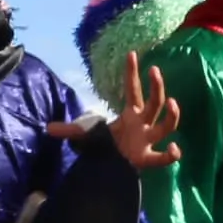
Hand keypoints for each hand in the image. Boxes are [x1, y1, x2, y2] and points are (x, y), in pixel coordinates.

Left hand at [74, 51, 182, 169]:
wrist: (111, 168)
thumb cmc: (106, 146)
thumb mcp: (86, 135)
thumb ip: (69, 130)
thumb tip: (46, 128)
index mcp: (130, 114)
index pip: (132, 89)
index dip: (131, 72)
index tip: (131, 53)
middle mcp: (143, 124)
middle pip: (154, 102)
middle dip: (156, 86)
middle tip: (154, 70)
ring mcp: (147, 140)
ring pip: (165, 125)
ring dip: (171, 115)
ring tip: (171, 102)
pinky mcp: (147, 158)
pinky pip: (163, 157)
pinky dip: (172, 155)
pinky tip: (175, 149)